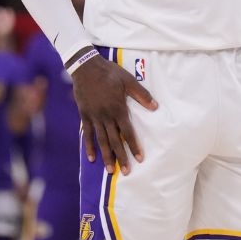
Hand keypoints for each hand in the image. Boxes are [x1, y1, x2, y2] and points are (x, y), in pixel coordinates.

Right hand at [73, 54, 157, 174]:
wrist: (86, 67)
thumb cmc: (110, 73)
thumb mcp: (129, 80)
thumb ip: (141, 95)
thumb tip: (156, 107)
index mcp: (118, 108)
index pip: (128, 132)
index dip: (134, 146)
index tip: (139, 158)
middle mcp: (105, 116)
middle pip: (114, 140)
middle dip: (121, 157)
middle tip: (125, 172)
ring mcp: (93, 117)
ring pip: (101, 140)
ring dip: (106, 156)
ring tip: (110, 170)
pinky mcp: (84, 115)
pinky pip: (87, 134)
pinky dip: (89, 147)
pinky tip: (91, 158)